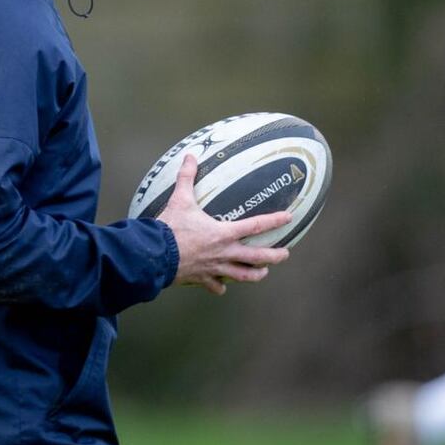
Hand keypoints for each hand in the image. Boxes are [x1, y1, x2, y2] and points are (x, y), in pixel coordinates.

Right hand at [158, 154, 291, 294]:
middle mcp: (224, 252)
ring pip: (242, 275)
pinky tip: (223, 288)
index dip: (274, 221)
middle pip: (257, 257)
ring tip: (264, 273)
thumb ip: (187, 176)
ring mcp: (215, 268)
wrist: (156, 253)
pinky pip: (215, 286)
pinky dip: (220, 287)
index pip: (255, 226)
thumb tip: (190, 156)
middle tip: (285, 254)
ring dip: (255, 274)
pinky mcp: (202, 278)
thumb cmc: (171, 226)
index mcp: (223, 232)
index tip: (289, 218)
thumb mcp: (180, 198)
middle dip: (274, 256)